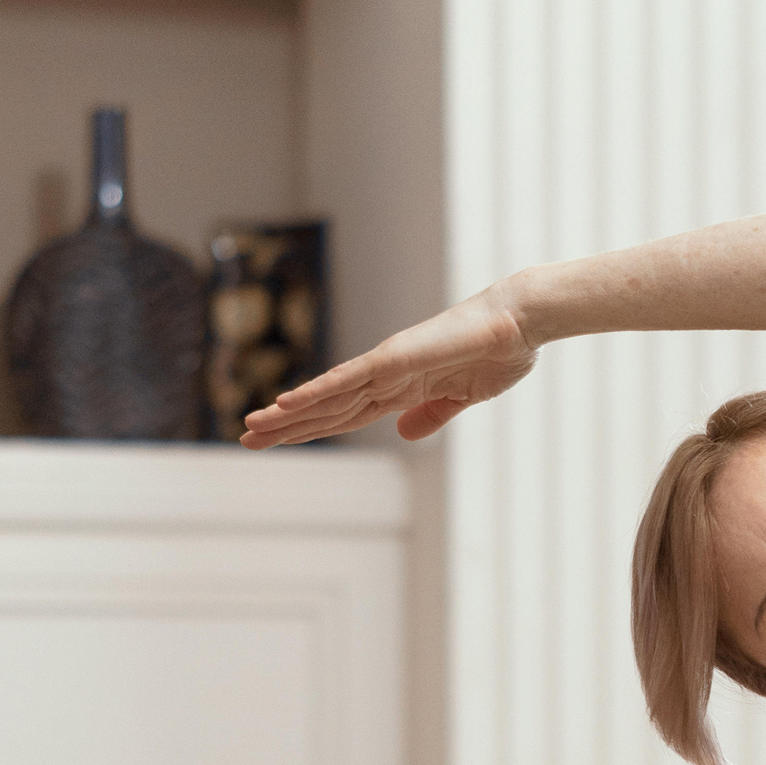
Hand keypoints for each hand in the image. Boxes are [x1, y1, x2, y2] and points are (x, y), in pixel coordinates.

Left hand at [240, 287, 537, 447]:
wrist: (520, 323)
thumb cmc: (499, 353)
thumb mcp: (463, 398)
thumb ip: (431, 414)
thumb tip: (403, 434)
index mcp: (400, 388)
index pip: (345, 414)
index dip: (311, 428)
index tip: (279, 441)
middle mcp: (384, 376)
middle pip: (326, 407)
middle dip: (287, 425)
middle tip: (246, 439)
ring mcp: (386, 365)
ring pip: (327, 396)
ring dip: (288, 412)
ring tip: (251, 426)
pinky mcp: (393, 358)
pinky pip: (347, 380)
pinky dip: (315, 392)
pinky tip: (285, 404)